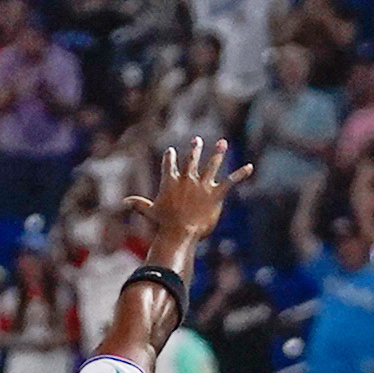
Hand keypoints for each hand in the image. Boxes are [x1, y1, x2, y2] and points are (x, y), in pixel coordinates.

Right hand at [125, 137, 252, 252]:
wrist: (180, 232)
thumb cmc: (164, 224)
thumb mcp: (150, 212)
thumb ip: (138, 205)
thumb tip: (124, 202)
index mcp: (171, 181)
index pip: (169, 163)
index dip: (170, 157)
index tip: (170, 151)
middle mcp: (188, 179)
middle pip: (192, 159)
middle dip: (195, 148)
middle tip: (197, 140)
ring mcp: (203, 184)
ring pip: (212, 165)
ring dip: (218, 153)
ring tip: (223, 143)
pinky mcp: (216, 193)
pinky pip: (232, 181)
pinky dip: (241, 173)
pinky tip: (250, 167)